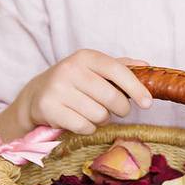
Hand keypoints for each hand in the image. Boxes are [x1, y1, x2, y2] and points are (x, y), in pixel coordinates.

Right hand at [16, 50, 151, 134]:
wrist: (36, 94)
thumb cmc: (75, 81)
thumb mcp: (95, 69)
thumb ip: (121, 67)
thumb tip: (147, 66)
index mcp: (86, 57)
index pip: (117, 70)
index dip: (136, 88)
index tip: (148, 103)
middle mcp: (70, 69)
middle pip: (111, 97)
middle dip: (121, 109)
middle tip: (118, 109)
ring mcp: (57, 89)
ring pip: (99, 114)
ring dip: (103, 119)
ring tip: (94, 112)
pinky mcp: (49, 109)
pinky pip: (84, 126)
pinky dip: (88, 128)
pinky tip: (81, 120)